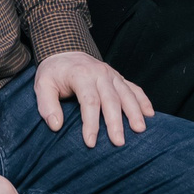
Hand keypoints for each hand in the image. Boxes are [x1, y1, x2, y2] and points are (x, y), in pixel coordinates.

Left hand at [32, 51, 153, 148]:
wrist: (65, 50)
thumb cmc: (54, 72)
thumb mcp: (42, 85)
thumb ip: (47, 105)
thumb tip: (56, 125)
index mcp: (81, 75)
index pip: (89, 101)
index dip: (91, 123)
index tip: (91, 142)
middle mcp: (100, 74)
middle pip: (111, 100)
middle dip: (116, 122)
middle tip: (119, 142)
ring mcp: (111, 75)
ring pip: (126, 94)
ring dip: (134, 112)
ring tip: (140, 130)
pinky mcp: (118, 77)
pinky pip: (134, 88)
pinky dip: (143, 100)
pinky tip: (150, 114)